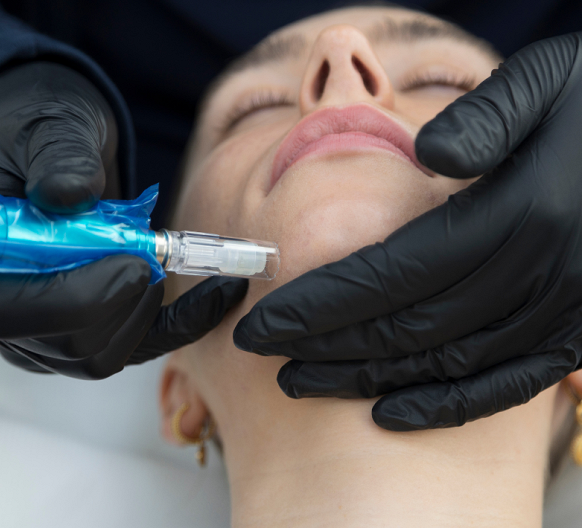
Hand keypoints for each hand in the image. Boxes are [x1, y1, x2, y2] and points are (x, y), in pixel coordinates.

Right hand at [0, 61, 247, 377]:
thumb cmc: (36, 134)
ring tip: (156, 254)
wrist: (45, 149)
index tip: (134, 260)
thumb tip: (69, 193)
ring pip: (104, 355)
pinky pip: (134, 347)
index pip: (12, 316)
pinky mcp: (84, 327)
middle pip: (69, 346)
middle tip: (149, 251)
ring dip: (146, 310)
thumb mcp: (47, 125)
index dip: (80, 299)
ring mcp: (43, 329)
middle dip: (124, 302)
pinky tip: (216, 296)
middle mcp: (3, 310)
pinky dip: (180, 326)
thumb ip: (58, 155)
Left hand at [233, 33, 581, 428]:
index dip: (316, 304)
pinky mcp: (575, 334)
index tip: (259, 323)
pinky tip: (392, 411)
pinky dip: (446, 404)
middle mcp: (536, 275)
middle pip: (404, 327)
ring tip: (305, 380)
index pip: (387, 274)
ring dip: (366, 377)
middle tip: (266, 354)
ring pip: (443, 362)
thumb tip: (423, 153)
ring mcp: (560, 313)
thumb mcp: (544, 85)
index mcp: (515, 214)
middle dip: (324, 345)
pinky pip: (505, 385)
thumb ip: (485, 119)